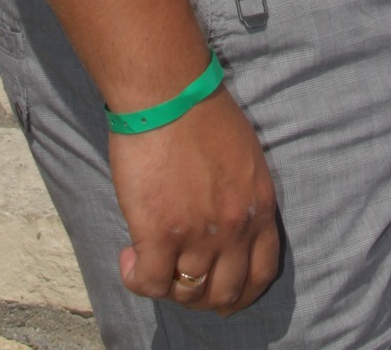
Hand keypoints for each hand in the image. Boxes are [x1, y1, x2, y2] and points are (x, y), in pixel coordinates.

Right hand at [111, 87, 279, 313]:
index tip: (224, 296)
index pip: (261, 273)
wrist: (168, 91)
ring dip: (168, 287)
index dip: (242, 293)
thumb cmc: (201, 111)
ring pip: (186, 293)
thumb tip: (225, 226)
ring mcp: (198, 235)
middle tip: (181, 285)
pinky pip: (150, 284)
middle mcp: (234, 228)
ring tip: (150, 262)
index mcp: (259, 206)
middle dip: (203, 299)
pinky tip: (128, 258)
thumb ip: (241, 197)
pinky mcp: (158, 235)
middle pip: (225, 294)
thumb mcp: (244, 156)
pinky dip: (137, 279)